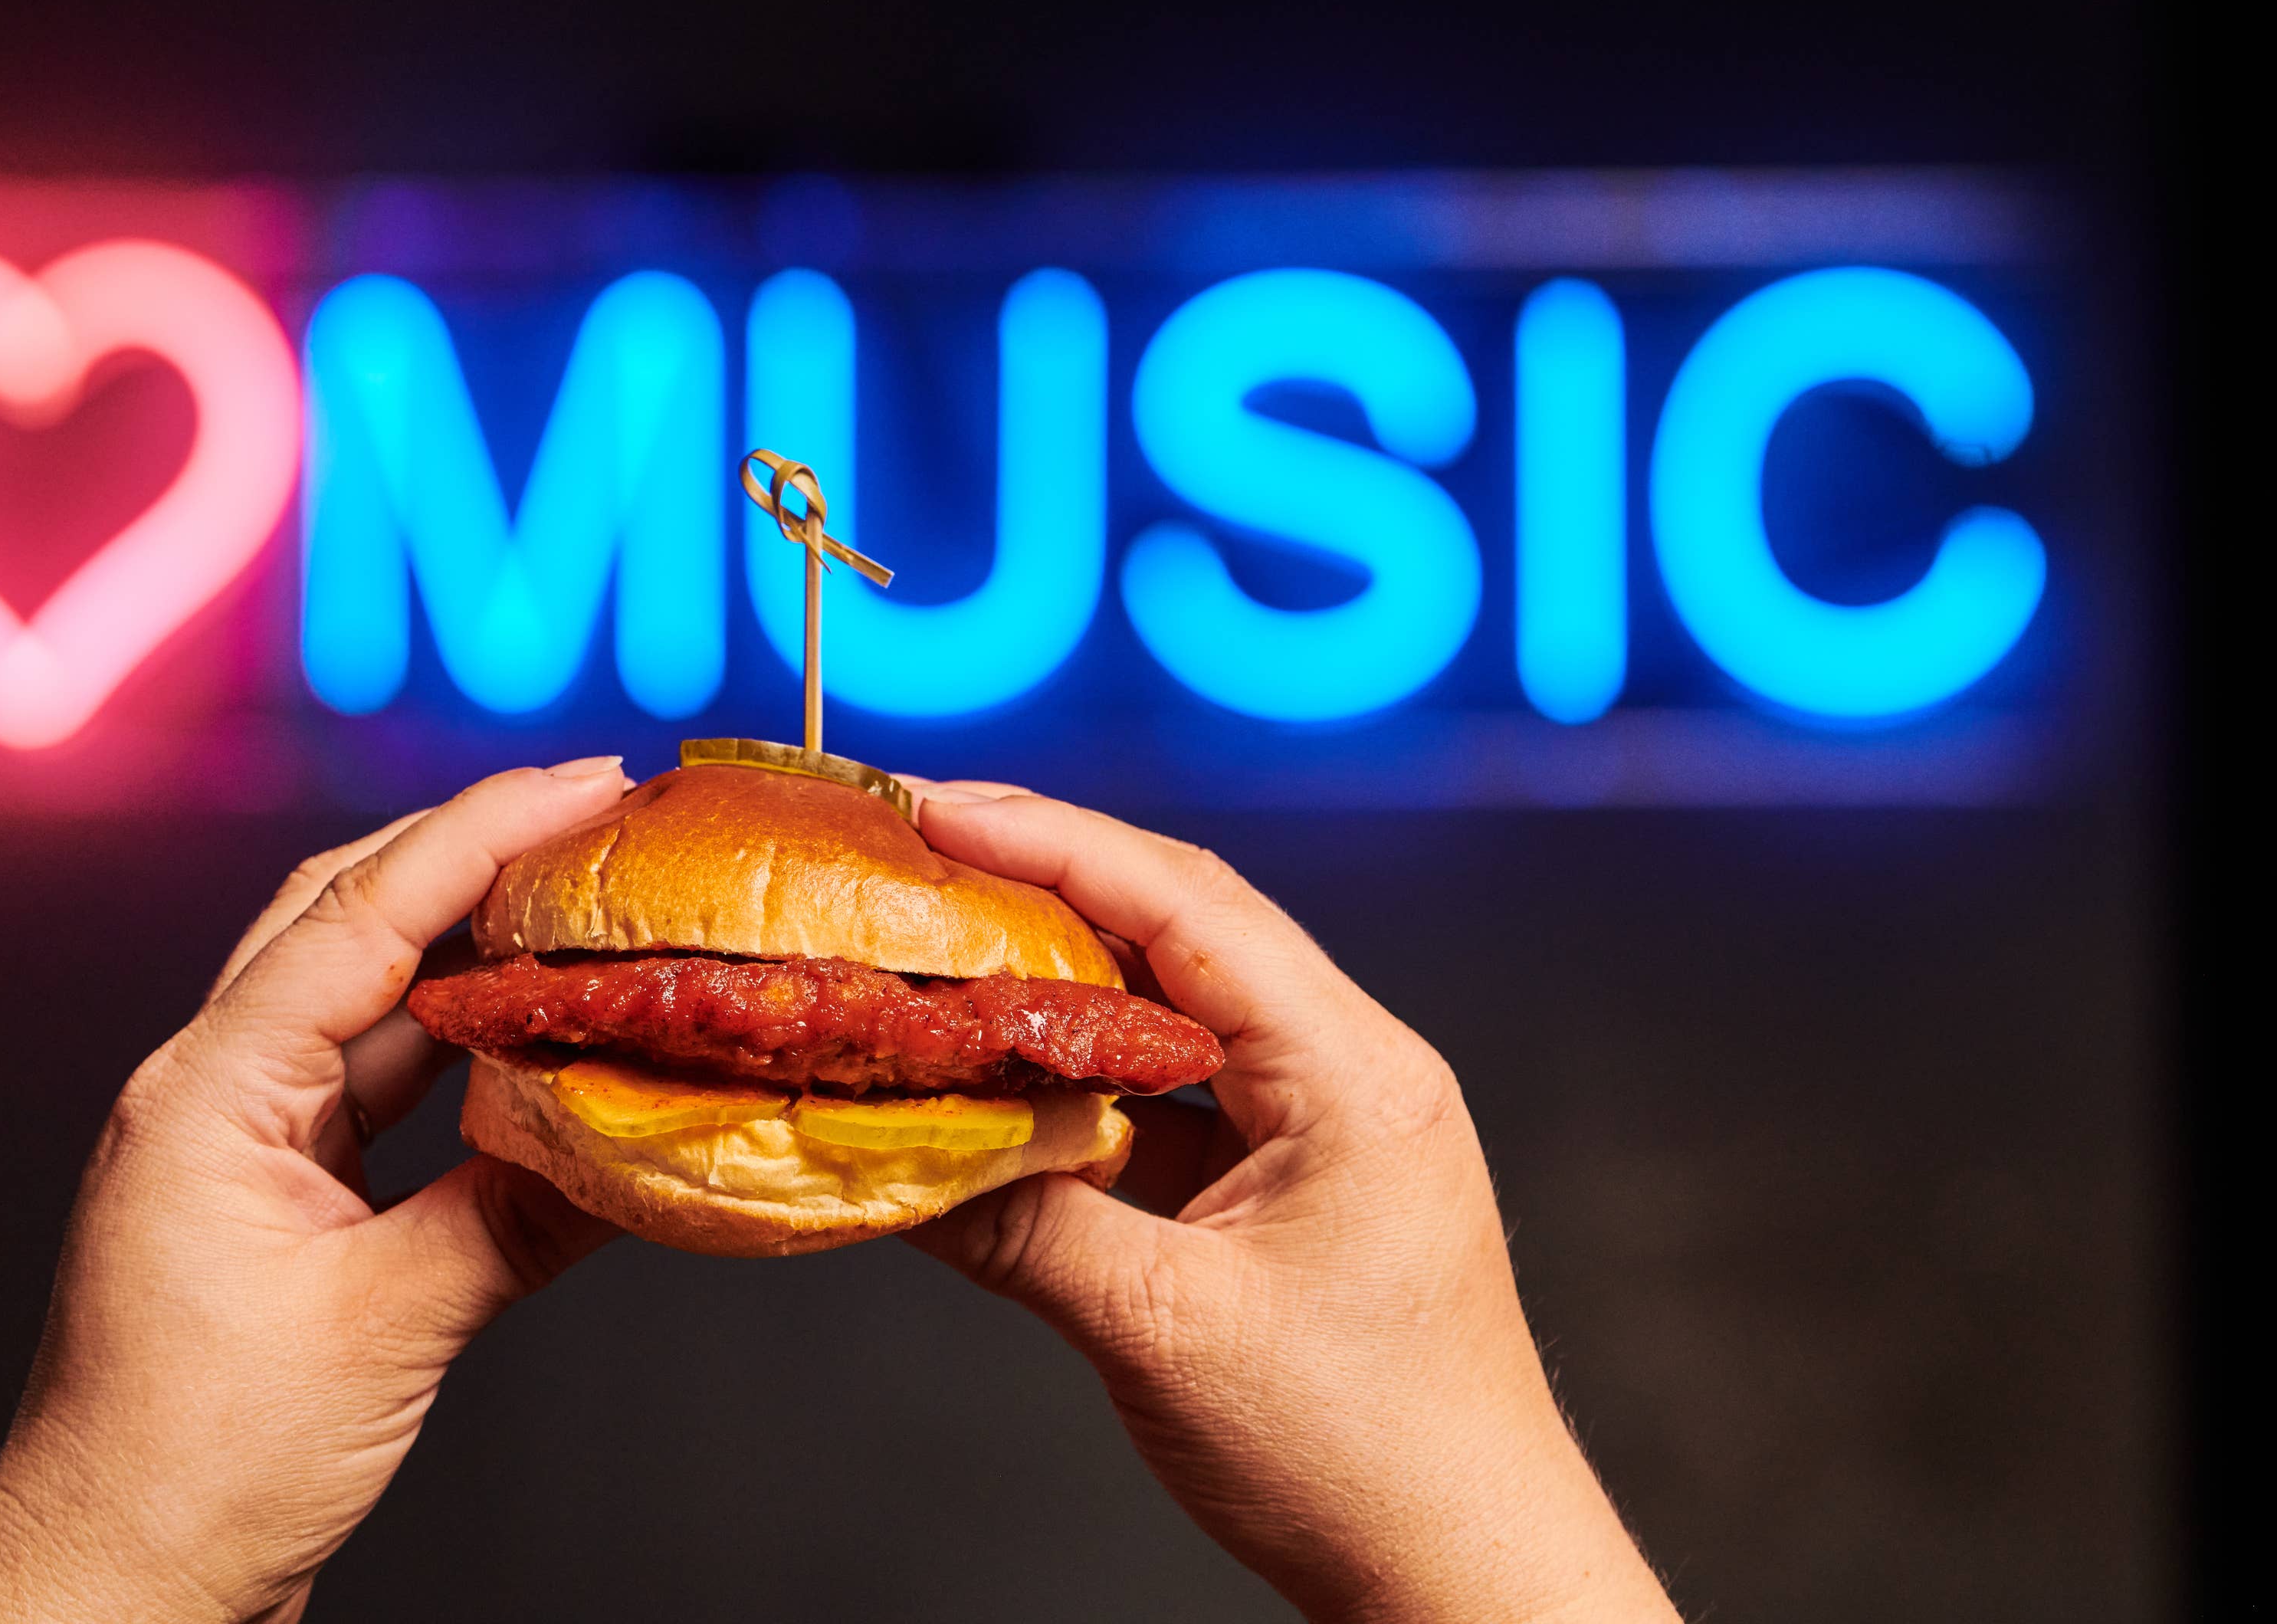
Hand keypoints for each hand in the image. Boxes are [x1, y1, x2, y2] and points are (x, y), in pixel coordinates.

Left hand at [0, 757, 631, 1623]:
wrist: (110, 1592)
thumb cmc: (188, 1471)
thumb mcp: (384, 1330)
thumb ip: (515, 1216)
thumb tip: (633, 1141)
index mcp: (208, 1093)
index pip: (362, 917)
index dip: (484, 833)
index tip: (588, 783)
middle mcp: (212, 1098)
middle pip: (351, 924)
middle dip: (473, 857)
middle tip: (598, 817)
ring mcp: (241, 1153)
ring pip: (373, 1011)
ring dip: (476, 961)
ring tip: (587, 914)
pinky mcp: (278, 1213)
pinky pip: (382, 1100)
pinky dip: (467, 1067)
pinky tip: (542, 1054)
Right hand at [903, 785, 1677, 1623]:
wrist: (1466, 1574)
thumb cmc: (1360, 1459)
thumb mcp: (1161, 1331)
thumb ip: (1019, 1224)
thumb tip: (890, 1150)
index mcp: (1355, 1076)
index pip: (1188, 906)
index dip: (1051, 840)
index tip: (936, 809)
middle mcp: (1354, 1072)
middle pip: (1181, 929)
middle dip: (1043, 879)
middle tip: (913, 852)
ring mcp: (1330, 1124)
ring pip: (1175, 1005)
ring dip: (1060, 975)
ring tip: (938, 943)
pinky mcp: (1297, 1179)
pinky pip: (1179, 1087)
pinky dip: (1086, 1070)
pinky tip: (1003, 1072)